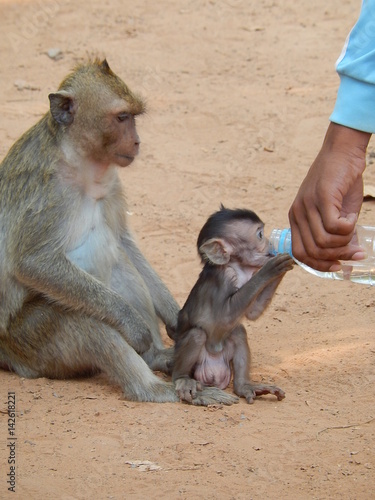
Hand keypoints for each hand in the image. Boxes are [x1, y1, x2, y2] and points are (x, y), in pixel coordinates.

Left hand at [289, 123, 370, 270]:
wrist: (342, 152)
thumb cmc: (340, 182)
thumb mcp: (334, 211)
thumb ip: (335, 233)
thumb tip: (347, 255)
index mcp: (296, 219)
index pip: (300, 254)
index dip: (319, 265)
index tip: (338, 266)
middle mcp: (297, 213)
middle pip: (313, 251)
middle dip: (337, 256)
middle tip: (356, 252)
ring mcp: (307, 205)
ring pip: (324, 242)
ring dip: (344, 241)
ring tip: (353, 228)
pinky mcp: (321, 197)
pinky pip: (335, 226)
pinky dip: (348, 227)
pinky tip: (353, 216)